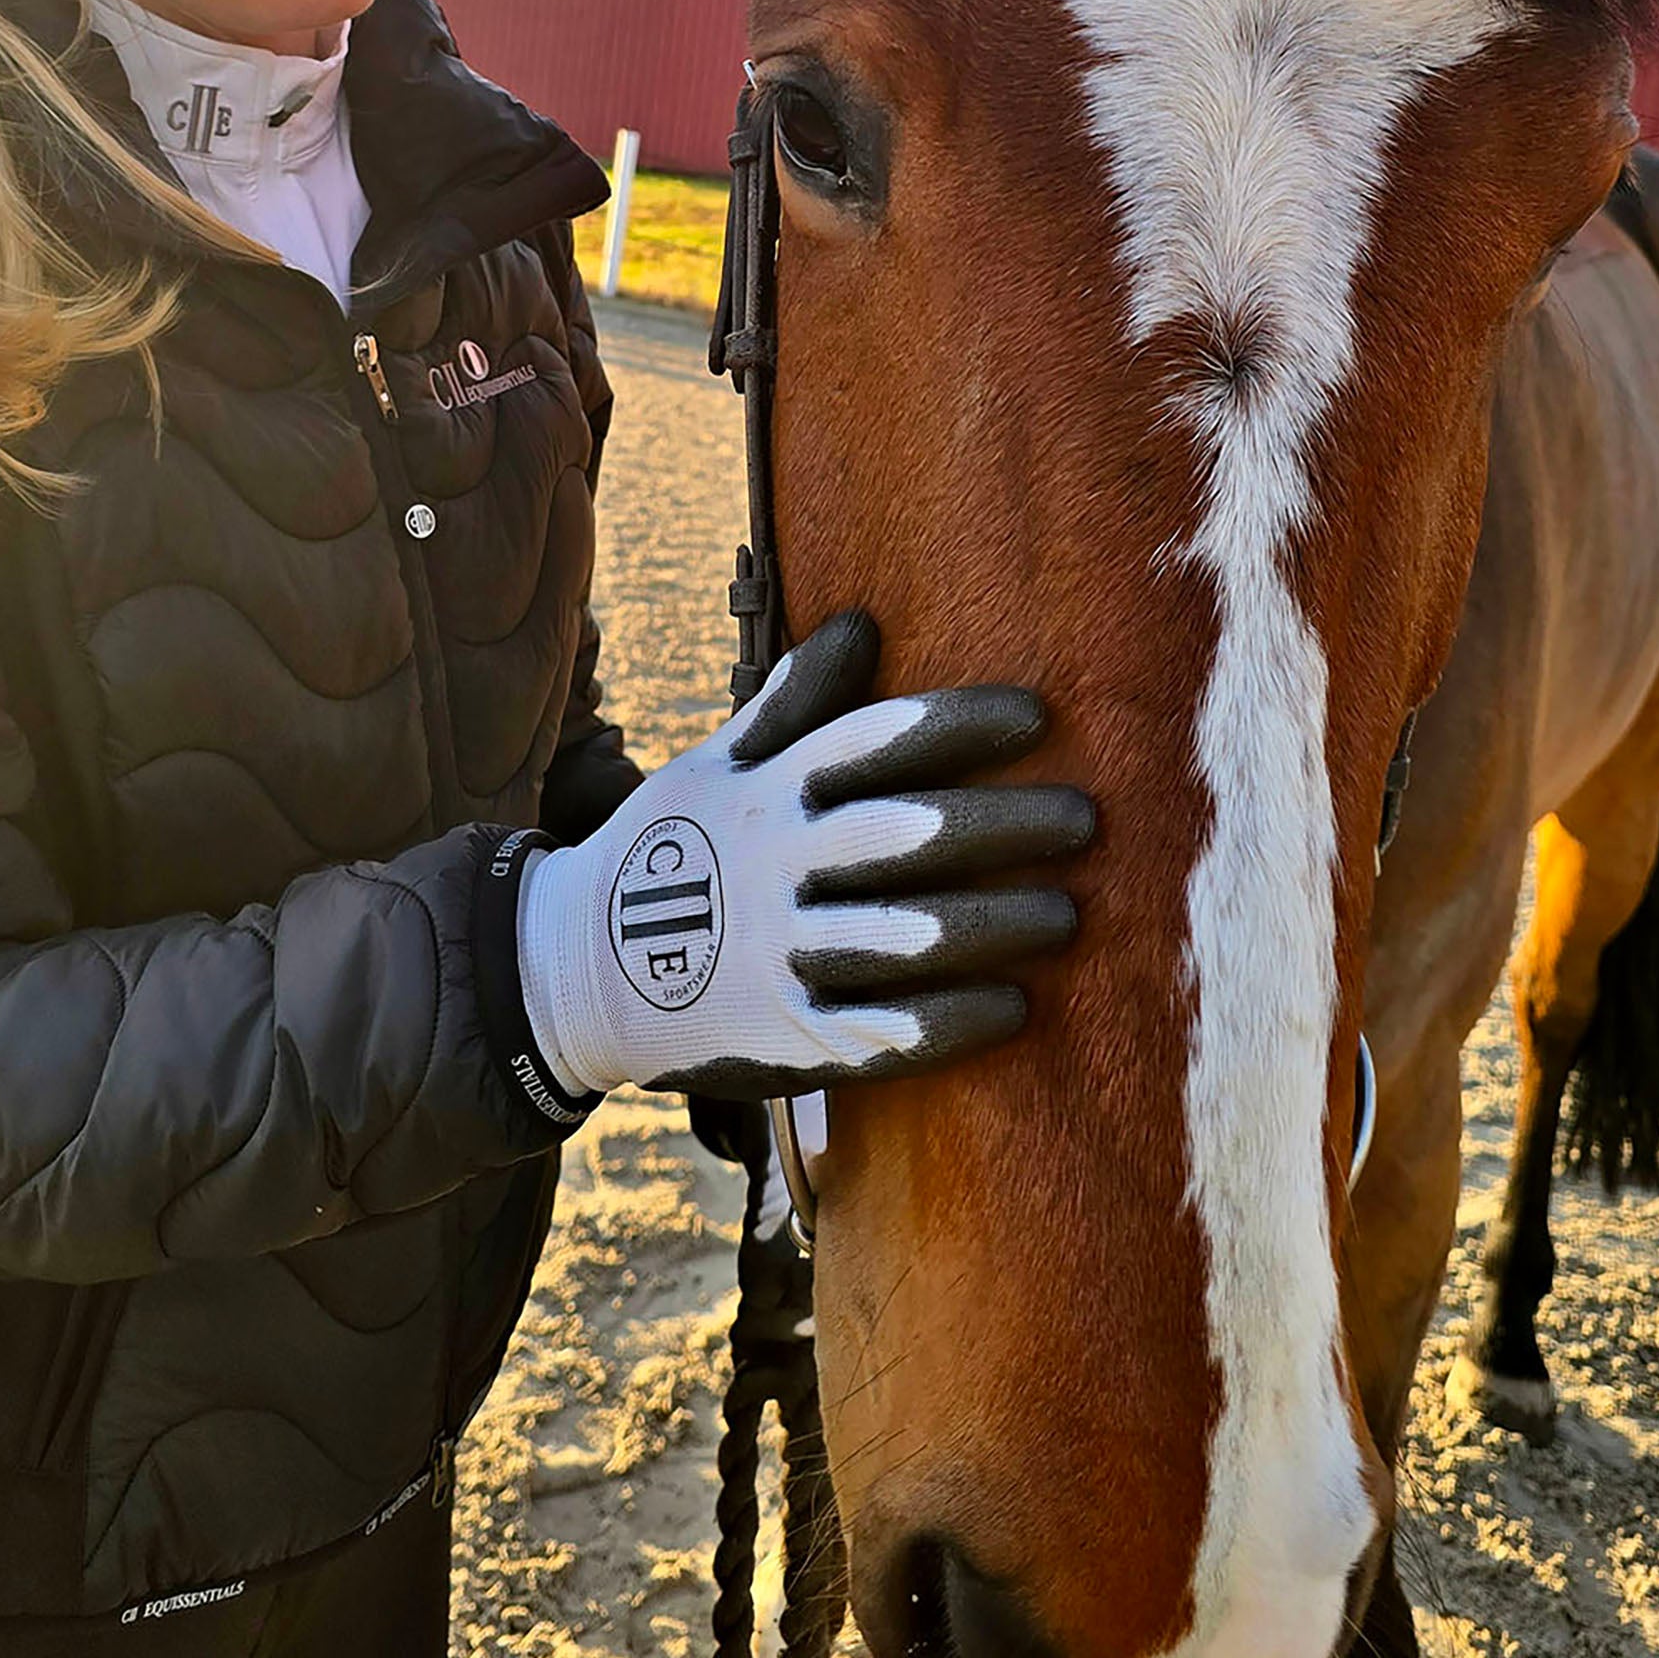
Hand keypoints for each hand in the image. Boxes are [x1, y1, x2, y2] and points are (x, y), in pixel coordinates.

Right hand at [513, 611, 1087, 1099]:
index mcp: (769, 790)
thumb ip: (795, 700)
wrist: (573, 971)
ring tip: (1070, 917)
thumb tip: (862, 622)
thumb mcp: (715, 764)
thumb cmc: (666, 849)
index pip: (876, 743)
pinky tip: (1013, 1010)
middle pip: (908, 836)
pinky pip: (880, 1030)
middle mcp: (779, 865)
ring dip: (995, 924)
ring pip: (905, 935)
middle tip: (1085, 820)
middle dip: (1003, 825)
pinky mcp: (785, 1035)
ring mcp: (782, 953)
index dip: (960, 724)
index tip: (1038, 717)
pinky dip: (949, 1021)